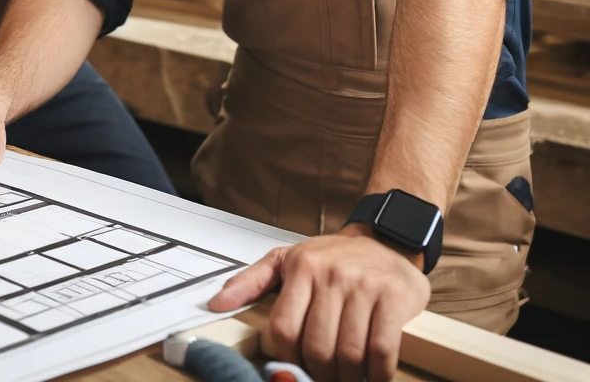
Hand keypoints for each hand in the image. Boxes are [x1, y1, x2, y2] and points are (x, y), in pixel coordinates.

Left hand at [208, 225, 429, 381]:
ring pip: (348, 354)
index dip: (287, 357)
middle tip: (322, 378)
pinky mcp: (393, 298)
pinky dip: (377, 374)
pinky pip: (382, 350)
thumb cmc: (332, 257)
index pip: (283, 328)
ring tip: (346, 379)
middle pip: (316, 347)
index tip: (293, 366)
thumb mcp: (286, 260)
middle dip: (318, 374)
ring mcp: (364, 286)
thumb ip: (250, 281)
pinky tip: (373, 376)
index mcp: (301, 268)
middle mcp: (331, 275)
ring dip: (347, 378)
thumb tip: (215, 304)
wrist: (384, 240)